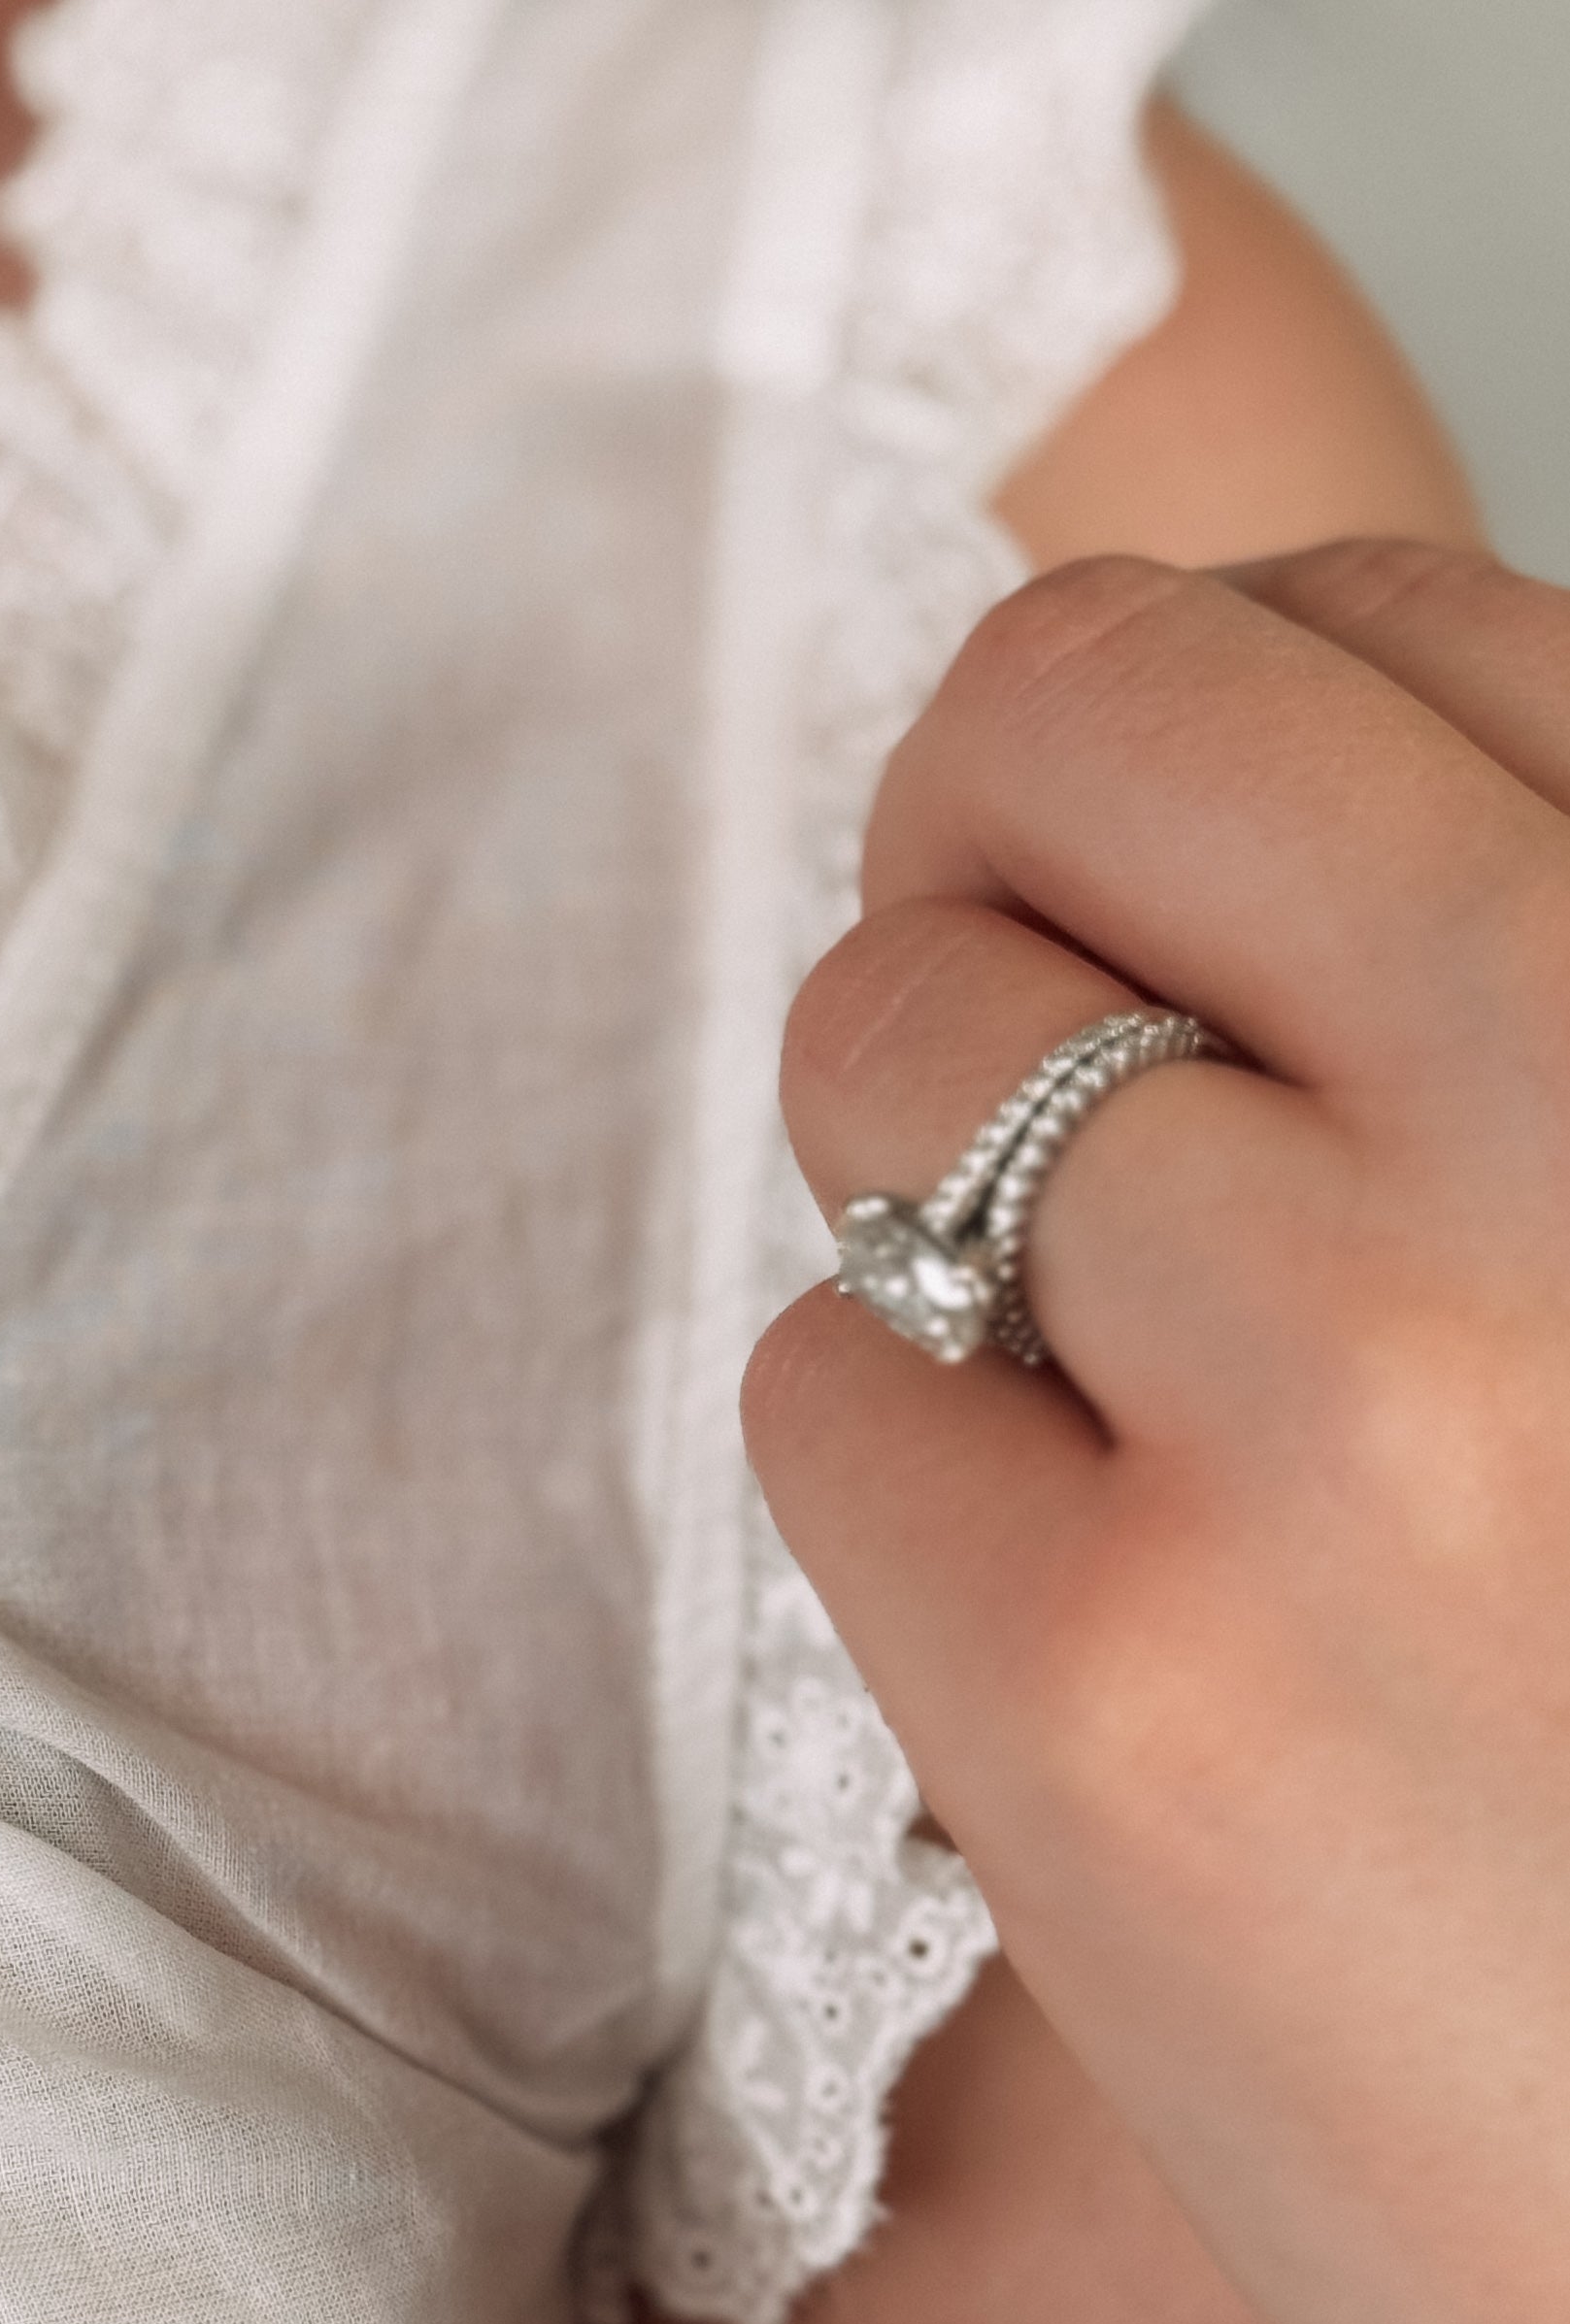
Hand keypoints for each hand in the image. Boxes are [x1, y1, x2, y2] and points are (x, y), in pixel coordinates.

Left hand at [746, 540, 1569, 2323]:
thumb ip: (1529, 994)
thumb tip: (1235, 770)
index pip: (1366, 623)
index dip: (1233, 736)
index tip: (1218, 885)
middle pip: (1071, 715)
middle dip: (1005, 835)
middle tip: (1045, 1008)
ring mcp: (1351, 1403)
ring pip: (891, 1042)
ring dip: (940, 1170)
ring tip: (1113, 1358)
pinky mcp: (1114, 1700)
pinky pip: (824, 1382)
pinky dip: (913, 1458)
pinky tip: (1091, 1599)